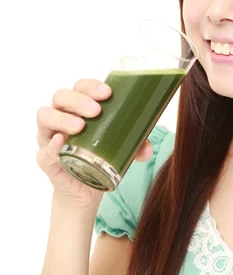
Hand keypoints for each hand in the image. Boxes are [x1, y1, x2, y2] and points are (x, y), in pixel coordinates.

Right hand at [36, 78, 153, 208]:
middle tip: (97, 111)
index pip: (80, 87)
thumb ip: (136, 144)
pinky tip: (59, 141)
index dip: (91, 86)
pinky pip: (42, 151)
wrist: (86, 188)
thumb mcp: (122, 147)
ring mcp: (49, 136)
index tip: (107, 93)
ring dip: (62, 118)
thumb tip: (147, 149)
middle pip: (61, 97)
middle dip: (78, 100)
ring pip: (45, 116)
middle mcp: (60, 116)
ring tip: (80, 126)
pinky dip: (50, 146)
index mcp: (78, 107)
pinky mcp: (45, 159)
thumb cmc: (100, 155)